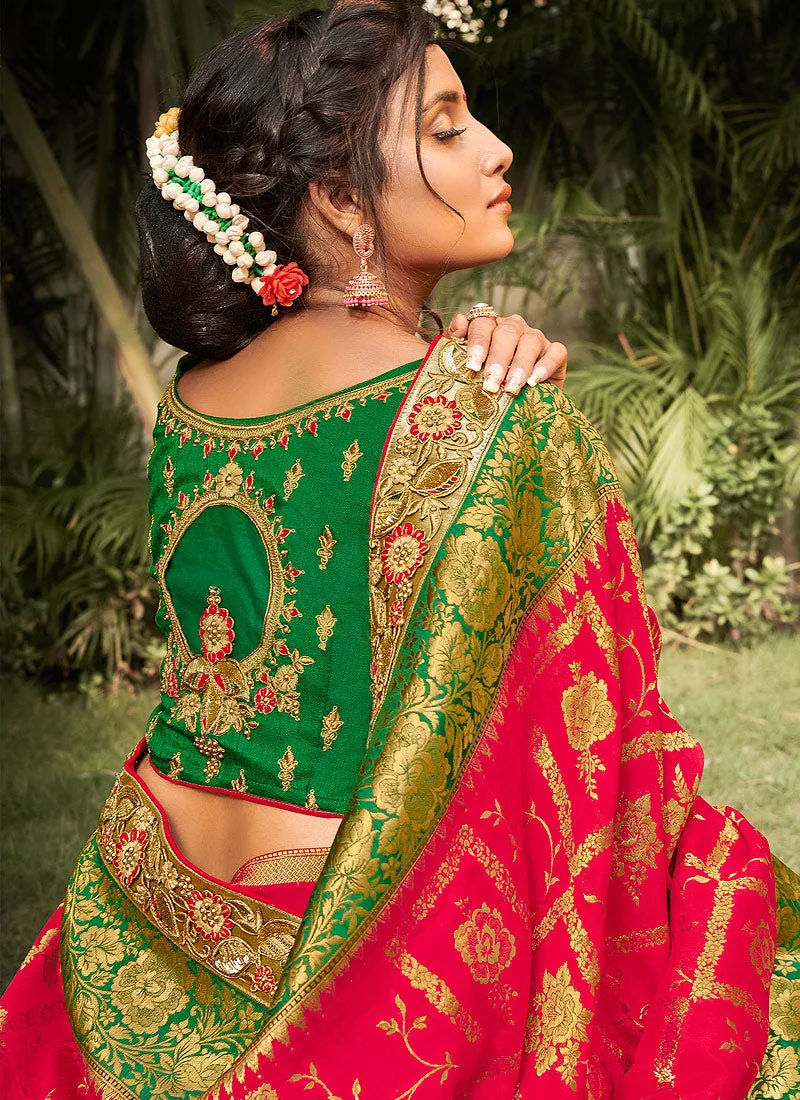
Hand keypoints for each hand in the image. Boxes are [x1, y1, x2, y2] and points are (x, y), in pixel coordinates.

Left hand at [444, 312, 567, 394]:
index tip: (472, 366)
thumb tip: (458, 321)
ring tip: (511, 388)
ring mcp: (536, 338)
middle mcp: (513, 328)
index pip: (483, 322)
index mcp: (489, 327)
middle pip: (507, 331)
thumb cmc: (482, 386)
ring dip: (520, 366)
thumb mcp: (463, 369)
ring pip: (531, 341)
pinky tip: (534, 382)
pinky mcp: (556, 353)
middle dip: (498, 359)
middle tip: (491, 384)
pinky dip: (546, 365)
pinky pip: (556, 352)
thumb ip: (454, 344)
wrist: (512, 411)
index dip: (477, 342)